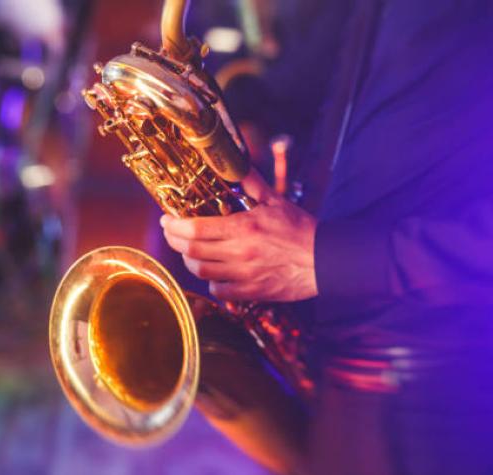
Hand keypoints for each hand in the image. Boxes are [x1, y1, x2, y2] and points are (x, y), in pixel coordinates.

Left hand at [160, 169, 317, 301]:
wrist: (326, 260)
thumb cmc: (301, 229)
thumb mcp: (275, 200)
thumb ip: (250, 183)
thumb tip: (234, 164)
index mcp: (244, 228)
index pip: (195, 229)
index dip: (174, 225)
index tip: (167, 220)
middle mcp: (240, 253)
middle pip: (191, 251)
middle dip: (174, 241)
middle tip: (171, 233)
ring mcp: (245, 275)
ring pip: (201, 271)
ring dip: (189, 261)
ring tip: (188, 252)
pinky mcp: (252, 292)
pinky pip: (219, 291)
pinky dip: (210, 283)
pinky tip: (212, 273)